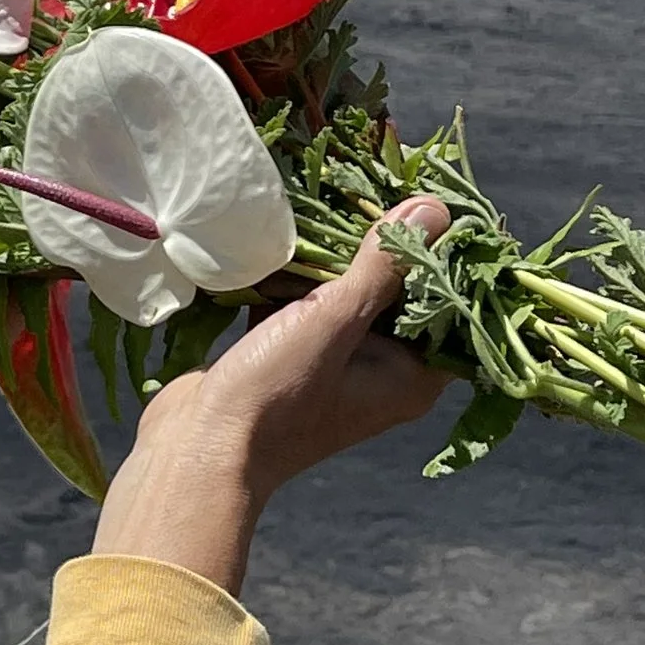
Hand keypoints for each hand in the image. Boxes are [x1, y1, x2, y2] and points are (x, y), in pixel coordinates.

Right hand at [91, 198, 453, 596]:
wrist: (196, 449)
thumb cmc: (276, 396)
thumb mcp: (334, 323)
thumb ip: (382, 266)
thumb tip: (435, 210)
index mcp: (411, 376)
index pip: (448, 307)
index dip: (442, 258)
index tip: (428, 205)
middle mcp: (380, 371)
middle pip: (394, 295)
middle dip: (377, 248)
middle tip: (366, 195)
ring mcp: (331, 363)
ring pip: (344, 295)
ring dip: (328, 258)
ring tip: (321, 207)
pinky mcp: (287, 355)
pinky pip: (302, 305)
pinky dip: (291, 277)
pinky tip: (278, 241)